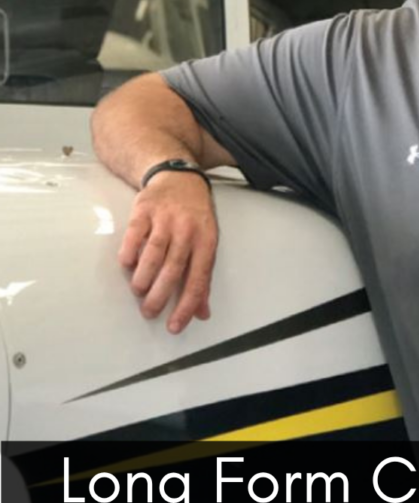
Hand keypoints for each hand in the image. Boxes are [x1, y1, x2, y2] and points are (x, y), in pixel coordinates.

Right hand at [118, 172, 217, 333]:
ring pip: (152, 254)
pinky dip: (129, 254)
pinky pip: (134, 235)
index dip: (186, 305)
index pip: (198, 279)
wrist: (179, 177)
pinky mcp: (144, 209)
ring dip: (143, 278)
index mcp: (207, 240)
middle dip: (159, 297)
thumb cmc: (195, 216)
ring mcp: (165, 218)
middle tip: (149, 311)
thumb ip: (202, 278)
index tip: (174, 325)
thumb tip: (201, 313)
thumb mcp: (207, 242)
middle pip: (172, 269)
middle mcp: (187, 229)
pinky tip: (128, 265)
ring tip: (138, 291)